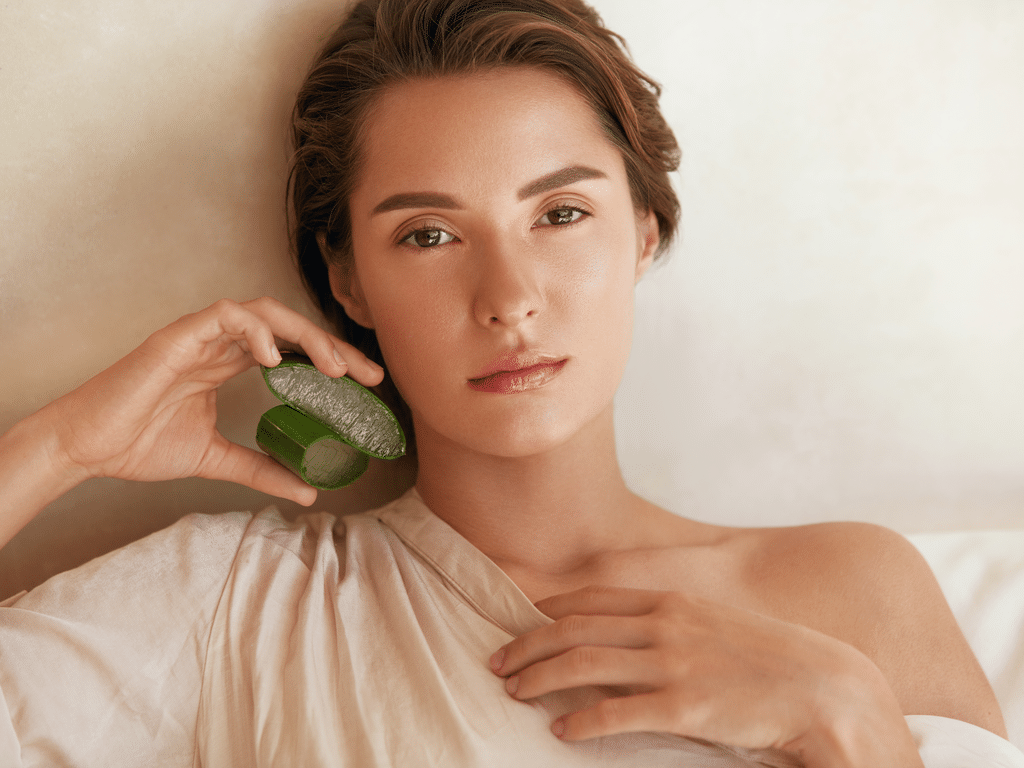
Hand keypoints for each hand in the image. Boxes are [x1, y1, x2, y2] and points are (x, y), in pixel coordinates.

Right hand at [40, 297, 383, 505]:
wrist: (90, 448)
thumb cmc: (140, 444)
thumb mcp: (216, 459)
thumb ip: (261, 469)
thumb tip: (307, 491)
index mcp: (231, 363)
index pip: (295, 350)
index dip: (334, 361)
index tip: (369, 384)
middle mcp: (221, 344)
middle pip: (290, 327)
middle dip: (334, 345)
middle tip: (368, 374)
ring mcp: (199, 336)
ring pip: (265, 312)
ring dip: (305, 335)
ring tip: (333, 367)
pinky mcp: (177, 336)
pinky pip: (225, 316)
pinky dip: (255, 331)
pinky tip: (277, 358)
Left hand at [488, 585, 921, 766]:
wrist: (824, 684)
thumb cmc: (767, 656)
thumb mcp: (713, 623)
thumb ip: (668, 623)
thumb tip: (626, 635)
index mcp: (671, 602)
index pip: (590, 599)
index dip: (546, 612)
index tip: (517, 624)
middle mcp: (664, 625)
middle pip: (574, 628)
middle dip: (527, 645)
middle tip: (496, 664)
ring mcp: (673, 664)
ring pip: (583, 664)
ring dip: (539, 678)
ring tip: (513, 692)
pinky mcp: (685, 707)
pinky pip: (617, 712)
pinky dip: (580, 720)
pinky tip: (560, 731)